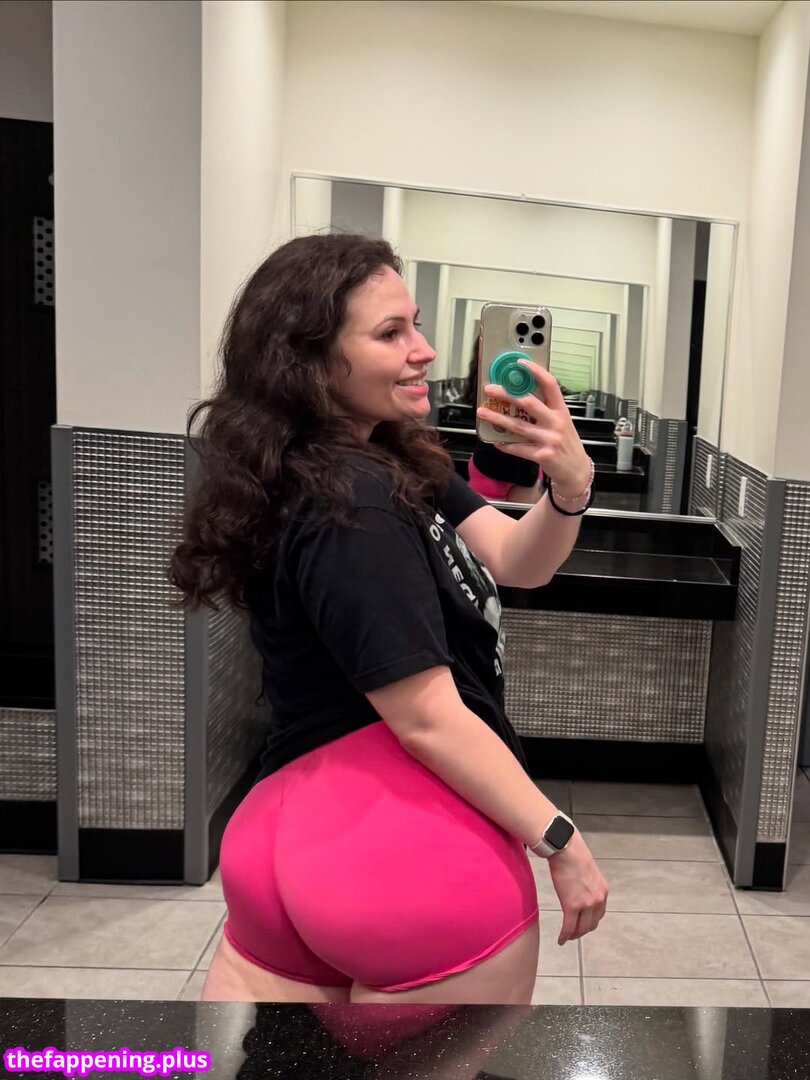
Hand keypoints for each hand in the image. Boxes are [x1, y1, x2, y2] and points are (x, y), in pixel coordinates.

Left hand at [477, 360, 590, 497]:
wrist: (577, 471)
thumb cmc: (567, 444)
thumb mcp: (562, 423)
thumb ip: (546, 410)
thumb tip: (521, 397)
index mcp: (562, 411)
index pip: (550, 385)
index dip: (536, 372)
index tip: (520, 363)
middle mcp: (556, 423)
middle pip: (528, 403)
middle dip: (506, 394)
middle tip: (490, 389)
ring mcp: (549, 439)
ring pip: (518, 426)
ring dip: (497, 419)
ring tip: (482, 412)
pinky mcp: (542, 455)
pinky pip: (518, 448)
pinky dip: (505, 444)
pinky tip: (495, 441)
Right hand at [545, 830, 608, 944]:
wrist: (566, 848)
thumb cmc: (573, 854)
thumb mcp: (588, 871)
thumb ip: (588, 884)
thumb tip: (580, 887)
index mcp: (603, 891)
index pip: (599, 914)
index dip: (590, 922)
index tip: (583, 924)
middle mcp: (598, 900)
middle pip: (591, 924)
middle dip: (582, 931)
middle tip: (573, 934)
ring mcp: (586, 904)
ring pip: (581, 929)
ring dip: (574, 935)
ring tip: (567, 937)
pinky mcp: (571, 905)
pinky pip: (569, 927)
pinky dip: (565, 936)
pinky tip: (561, 940)